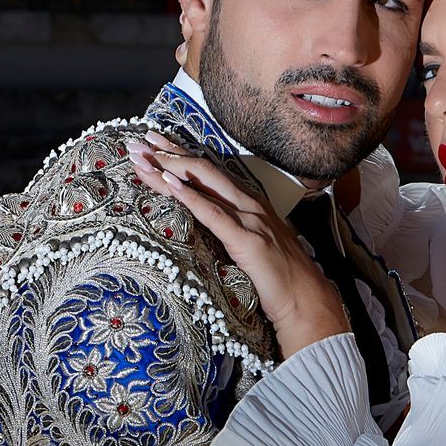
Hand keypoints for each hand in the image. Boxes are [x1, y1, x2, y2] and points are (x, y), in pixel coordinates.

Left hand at [128, 132, 348, 356]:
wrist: (306, 301)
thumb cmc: (279, 279)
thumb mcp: (252, 244)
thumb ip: (232, 228)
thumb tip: (204, 223)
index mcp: (250, 202)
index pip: (210, 171)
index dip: (181, 155)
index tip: (155, 144)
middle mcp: (250, 203)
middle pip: (203, 168)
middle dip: (169, 153)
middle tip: (139, 143)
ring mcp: (251, 219)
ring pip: (205, 182)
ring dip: (170, 167)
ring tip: (143, 157)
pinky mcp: (247, 240)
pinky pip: (213, 213)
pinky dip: (189, 196)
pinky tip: (168, 182)